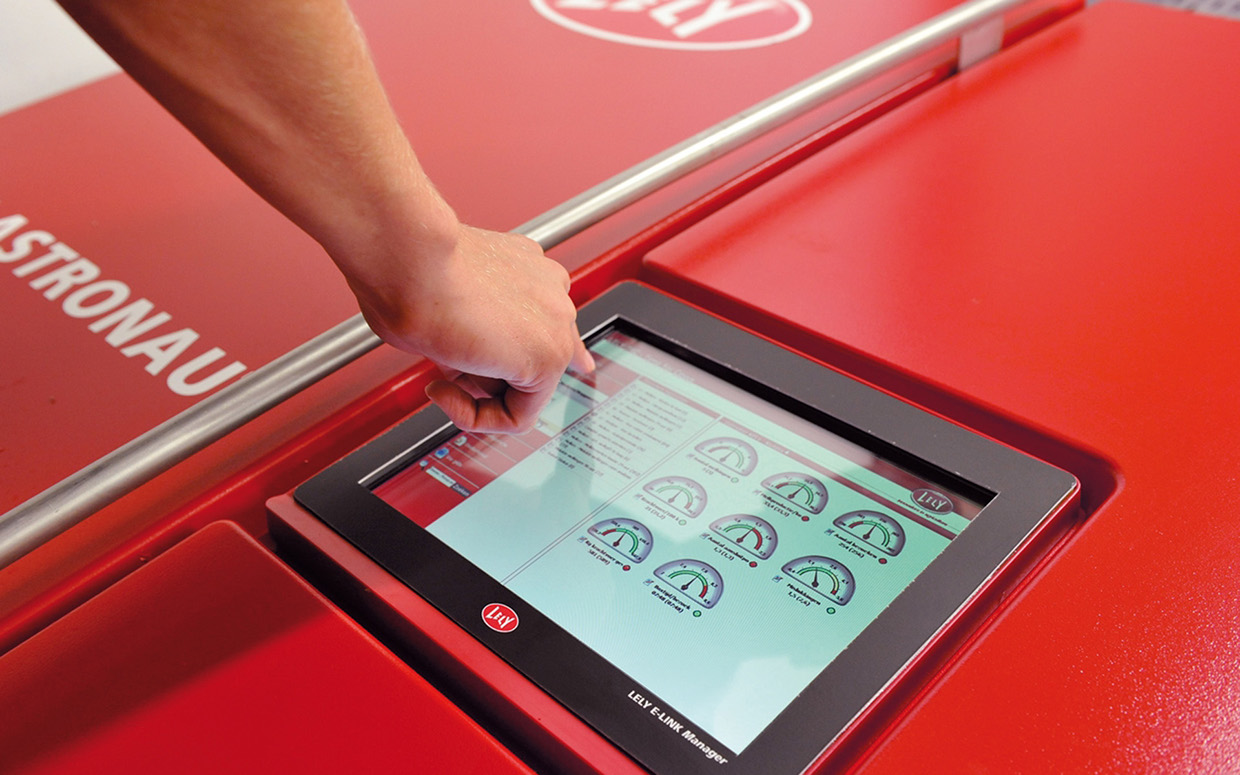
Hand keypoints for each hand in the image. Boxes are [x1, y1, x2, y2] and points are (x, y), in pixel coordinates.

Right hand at [348, 224, 593, 433]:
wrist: (408, 258)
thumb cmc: (407, 267)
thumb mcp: (444, 296)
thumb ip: (471, 328)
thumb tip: (464, 361)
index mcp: (528, 268)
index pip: (549, 319)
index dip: (533, 352)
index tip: (525, 371)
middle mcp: (550, 289)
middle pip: (532, 358)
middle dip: (484, 374)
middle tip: (444, 366)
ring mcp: (557, 320)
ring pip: (526, 390)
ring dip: (477, 395)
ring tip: (440, 374)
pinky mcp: (549, 356)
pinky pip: (519, 415)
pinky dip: (478, 418)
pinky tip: (445, 392)